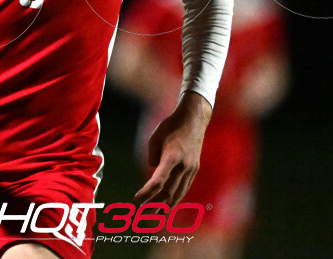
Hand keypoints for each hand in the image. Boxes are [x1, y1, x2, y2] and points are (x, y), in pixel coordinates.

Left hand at [135, 91, 211, 206]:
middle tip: (143, 212)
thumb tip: (155, 173)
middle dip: (155, 203)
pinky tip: (168, 203)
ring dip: (167, 205)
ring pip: (179, 193)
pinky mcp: (195, 168)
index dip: (147, 192)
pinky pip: (185, 187)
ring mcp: (192, 168)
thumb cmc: (170, 126)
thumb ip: (153, 158)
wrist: (194, 118)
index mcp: (172, 156)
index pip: (158, 181)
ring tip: (156, 214)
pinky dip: (176, 197)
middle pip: (169, 191)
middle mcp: (184, 165)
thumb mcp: (155, 138)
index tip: (137, 199)